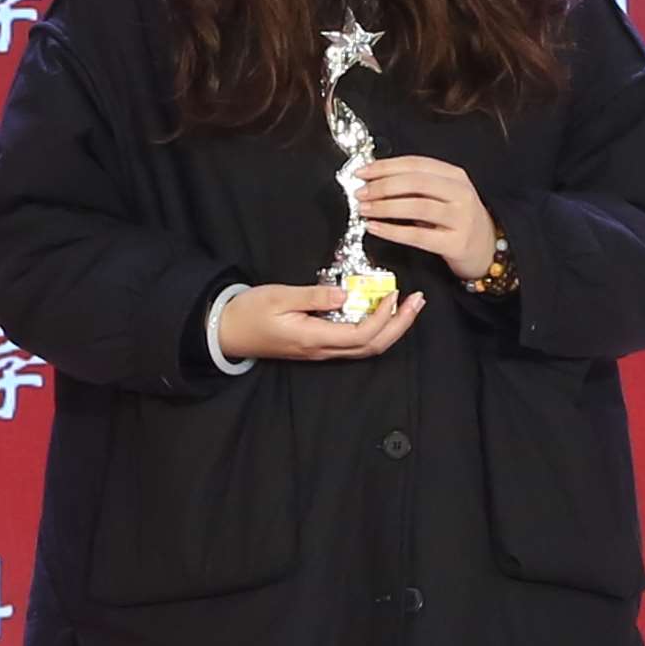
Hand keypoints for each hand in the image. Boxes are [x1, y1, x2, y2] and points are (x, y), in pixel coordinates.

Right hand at [215, 280, 428, 363]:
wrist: (226, 332)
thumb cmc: (248, 312)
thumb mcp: (278, 296)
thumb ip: (313, 296)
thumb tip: (344, 294)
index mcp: (314, 338)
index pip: (361, 334)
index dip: (383, 317)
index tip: (394, 293)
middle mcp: (322, 350)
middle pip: (372, 346)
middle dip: (400, 325)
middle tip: (418, 301)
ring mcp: (321, 352)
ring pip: (366, 348)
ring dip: (392, 329)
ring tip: (408, 307)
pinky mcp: (318, 347)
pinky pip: (354, 344)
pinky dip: (375, 330)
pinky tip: (381, 313)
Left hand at [351, 155, 503, 285]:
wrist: (488, 250)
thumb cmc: (459, 220)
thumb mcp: (445, 195)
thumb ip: (418, 185)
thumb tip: (375, 180)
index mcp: (455, 175)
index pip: (416, 164)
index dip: (386, 166)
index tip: (362, 171)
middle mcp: (460, 193)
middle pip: (416, 182)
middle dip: (383, 186)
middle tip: (361, 192)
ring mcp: (460, 218)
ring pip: (417, 206)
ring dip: (385, 207)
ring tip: (364, 209)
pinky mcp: (456, 243)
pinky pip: (418, 235)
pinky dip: (392, 231)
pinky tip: (375, 228)